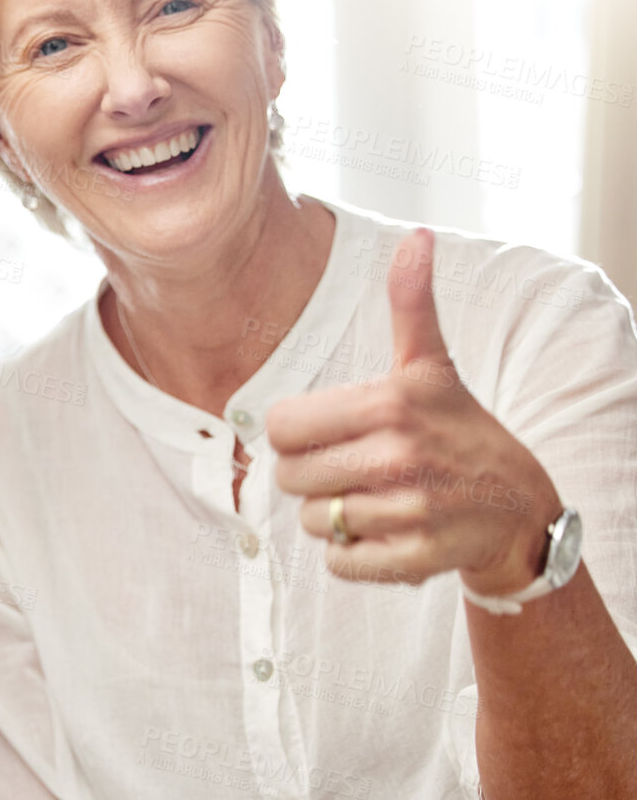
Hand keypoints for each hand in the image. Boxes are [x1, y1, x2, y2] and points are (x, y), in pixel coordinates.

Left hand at [268, 229, 558, 593]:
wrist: (519, 507)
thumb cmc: (457, 429)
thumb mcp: (431, 366)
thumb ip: (412, 304)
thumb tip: (417, 237)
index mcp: (390, 404)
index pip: (281, 428)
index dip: (295, 434)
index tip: (329, 433)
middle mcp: (399, 457)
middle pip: (289, 478)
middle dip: (312, 476)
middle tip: (355, 467)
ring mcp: (411, 511)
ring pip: (314, 521)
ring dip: (334, 516)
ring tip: (375, 498)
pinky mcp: (417, 559)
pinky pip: (340, 562)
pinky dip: (352, 554)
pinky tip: (385, 532)